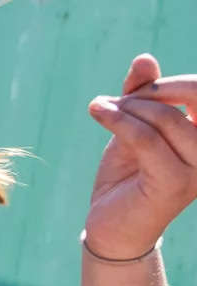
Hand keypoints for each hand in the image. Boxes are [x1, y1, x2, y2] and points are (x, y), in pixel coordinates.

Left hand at [83, 54, 196, 261]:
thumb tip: (145, 59)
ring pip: (166, 119)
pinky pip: (147, 140)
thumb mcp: (135, 127)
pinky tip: (97, 112)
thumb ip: (142, 95)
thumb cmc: (128, 176)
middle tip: (117, 99)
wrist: (112, 226)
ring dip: (129, 108)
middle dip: (151, 92)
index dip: (171, 83)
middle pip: (194, 98)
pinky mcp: (174, 183)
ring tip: (101, 109)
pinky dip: (119, 121)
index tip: (135, 88)